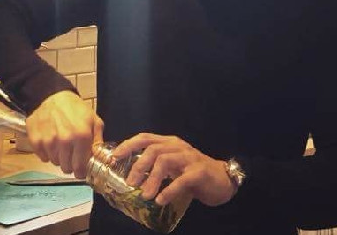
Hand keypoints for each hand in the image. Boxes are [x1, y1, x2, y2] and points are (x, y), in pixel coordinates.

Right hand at [25, 90, 103, 177]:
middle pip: (66, 168)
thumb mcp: (93, 120)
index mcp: (81, 136)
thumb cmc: (75, 108)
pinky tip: (51, 142)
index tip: (81, 170)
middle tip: (72, 154)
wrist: (52, 96)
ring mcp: (49, 142)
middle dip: (70, 164)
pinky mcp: (36, 141)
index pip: (80, 167)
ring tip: (62, 144)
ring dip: (59, 157)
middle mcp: (65, 141)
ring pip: (55, 163)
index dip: (81, 171)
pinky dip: (47, 153)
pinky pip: (43, 157)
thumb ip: (97, 140)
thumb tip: (98, 158)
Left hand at [113, 133, 235, 206]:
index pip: (145, 138)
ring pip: (165, 161)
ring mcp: (189, 158)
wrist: (222, 179)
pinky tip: (161, 200)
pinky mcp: (199, 172)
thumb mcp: (172, 166)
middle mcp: (178, 147)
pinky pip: (181, 180)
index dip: (129, 145)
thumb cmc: (193, 173)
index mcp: (169, 143)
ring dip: (152, 179)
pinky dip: (169, 190)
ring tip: (145, 195)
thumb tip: (130, 176)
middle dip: (138, 166)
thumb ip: (155, 166)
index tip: (114, 157)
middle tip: (130, 183)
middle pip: (153, 149)